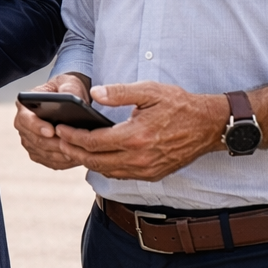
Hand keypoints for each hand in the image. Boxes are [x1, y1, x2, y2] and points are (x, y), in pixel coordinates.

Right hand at [14, 72, 92, 169]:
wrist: (69, 100)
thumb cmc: (67, 88)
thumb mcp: (69, 83)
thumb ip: (70, 89)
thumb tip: (75, 100)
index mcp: (25, 105)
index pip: (25, 118)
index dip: (37, 126)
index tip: (51, 131)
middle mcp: (23, 124)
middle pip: (34, 139)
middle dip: (53, 144)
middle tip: (70, 145)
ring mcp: (29, 139)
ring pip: (42, 152)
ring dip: (59, 154)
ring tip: (77, 152)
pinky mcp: (38, 152)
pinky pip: (48, 161)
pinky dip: (62, 162)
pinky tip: (75, 157)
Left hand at [46, 82, 225, 181]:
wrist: (209, 126)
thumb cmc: (180, 105)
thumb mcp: (150, 91)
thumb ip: (120, 92)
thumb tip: (95, 93)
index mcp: (135, 136)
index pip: (94, 142)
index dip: (73, 137)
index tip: (60, 130)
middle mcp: (139, 158)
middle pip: (95, 160)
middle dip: (74, 152)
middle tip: (59, 142)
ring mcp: (146, 169)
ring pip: (107, 171)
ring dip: (88, 161)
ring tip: (73, 150)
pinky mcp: (153, 174)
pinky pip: (121, 175)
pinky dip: (106, 168)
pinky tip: (98, 157)